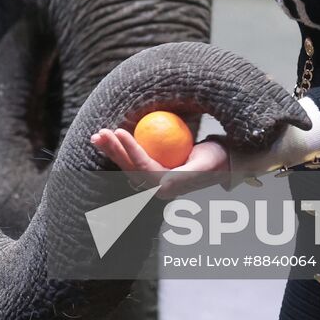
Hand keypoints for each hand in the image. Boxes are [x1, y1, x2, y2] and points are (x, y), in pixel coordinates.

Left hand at [90, 127, 229, 199]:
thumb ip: (184, 176)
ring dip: (111, 149)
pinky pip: (131, 159)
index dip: (129, 150)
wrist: (221, 160)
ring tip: (98, 135)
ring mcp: (151, 181)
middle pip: (129, 168)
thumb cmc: (215, 159)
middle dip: (113, 150)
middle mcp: (156, 188)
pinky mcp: (150, 172)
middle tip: (101, 133)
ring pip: (126, 165)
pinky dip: (119, 148)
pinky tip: (108, 138)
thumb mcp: (204, 165)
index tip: (119, 130)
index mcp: (166, 189)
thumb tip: (163, 184)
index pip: (142, 168)